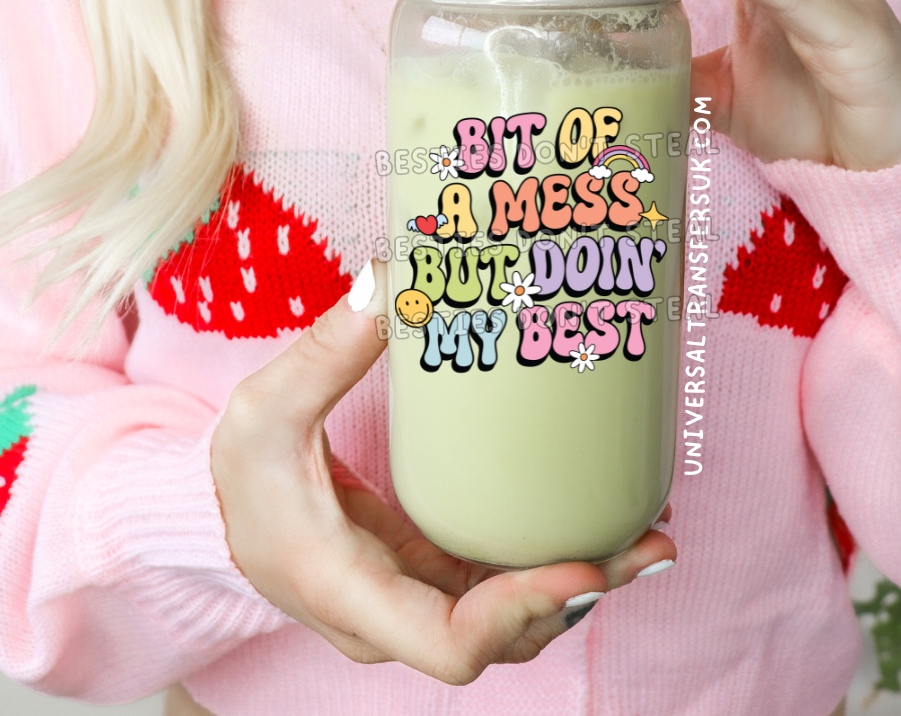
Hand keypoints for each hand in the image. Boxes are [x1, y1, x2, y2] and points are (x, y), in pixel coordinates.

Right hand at [211, 262, 675, 683]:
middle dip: (582, 593)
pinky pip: (504, 585)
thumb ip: (322, 352)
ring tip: (649, 533)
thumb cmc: (239, 471)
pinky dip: (555, 563)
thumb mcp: (265, 408)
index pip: (450, 643)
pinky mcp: (432, 572)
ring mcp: (417, 599)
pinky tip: (601, 521)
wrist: (227, 509)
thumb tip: (385, 281)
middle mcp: (393, 616)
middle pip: (505, 637)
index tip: (584, 566)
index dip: (522, 612)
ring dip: (585, 582)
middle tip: (650, 541)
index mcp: (349, 591)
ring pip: (514, 619)